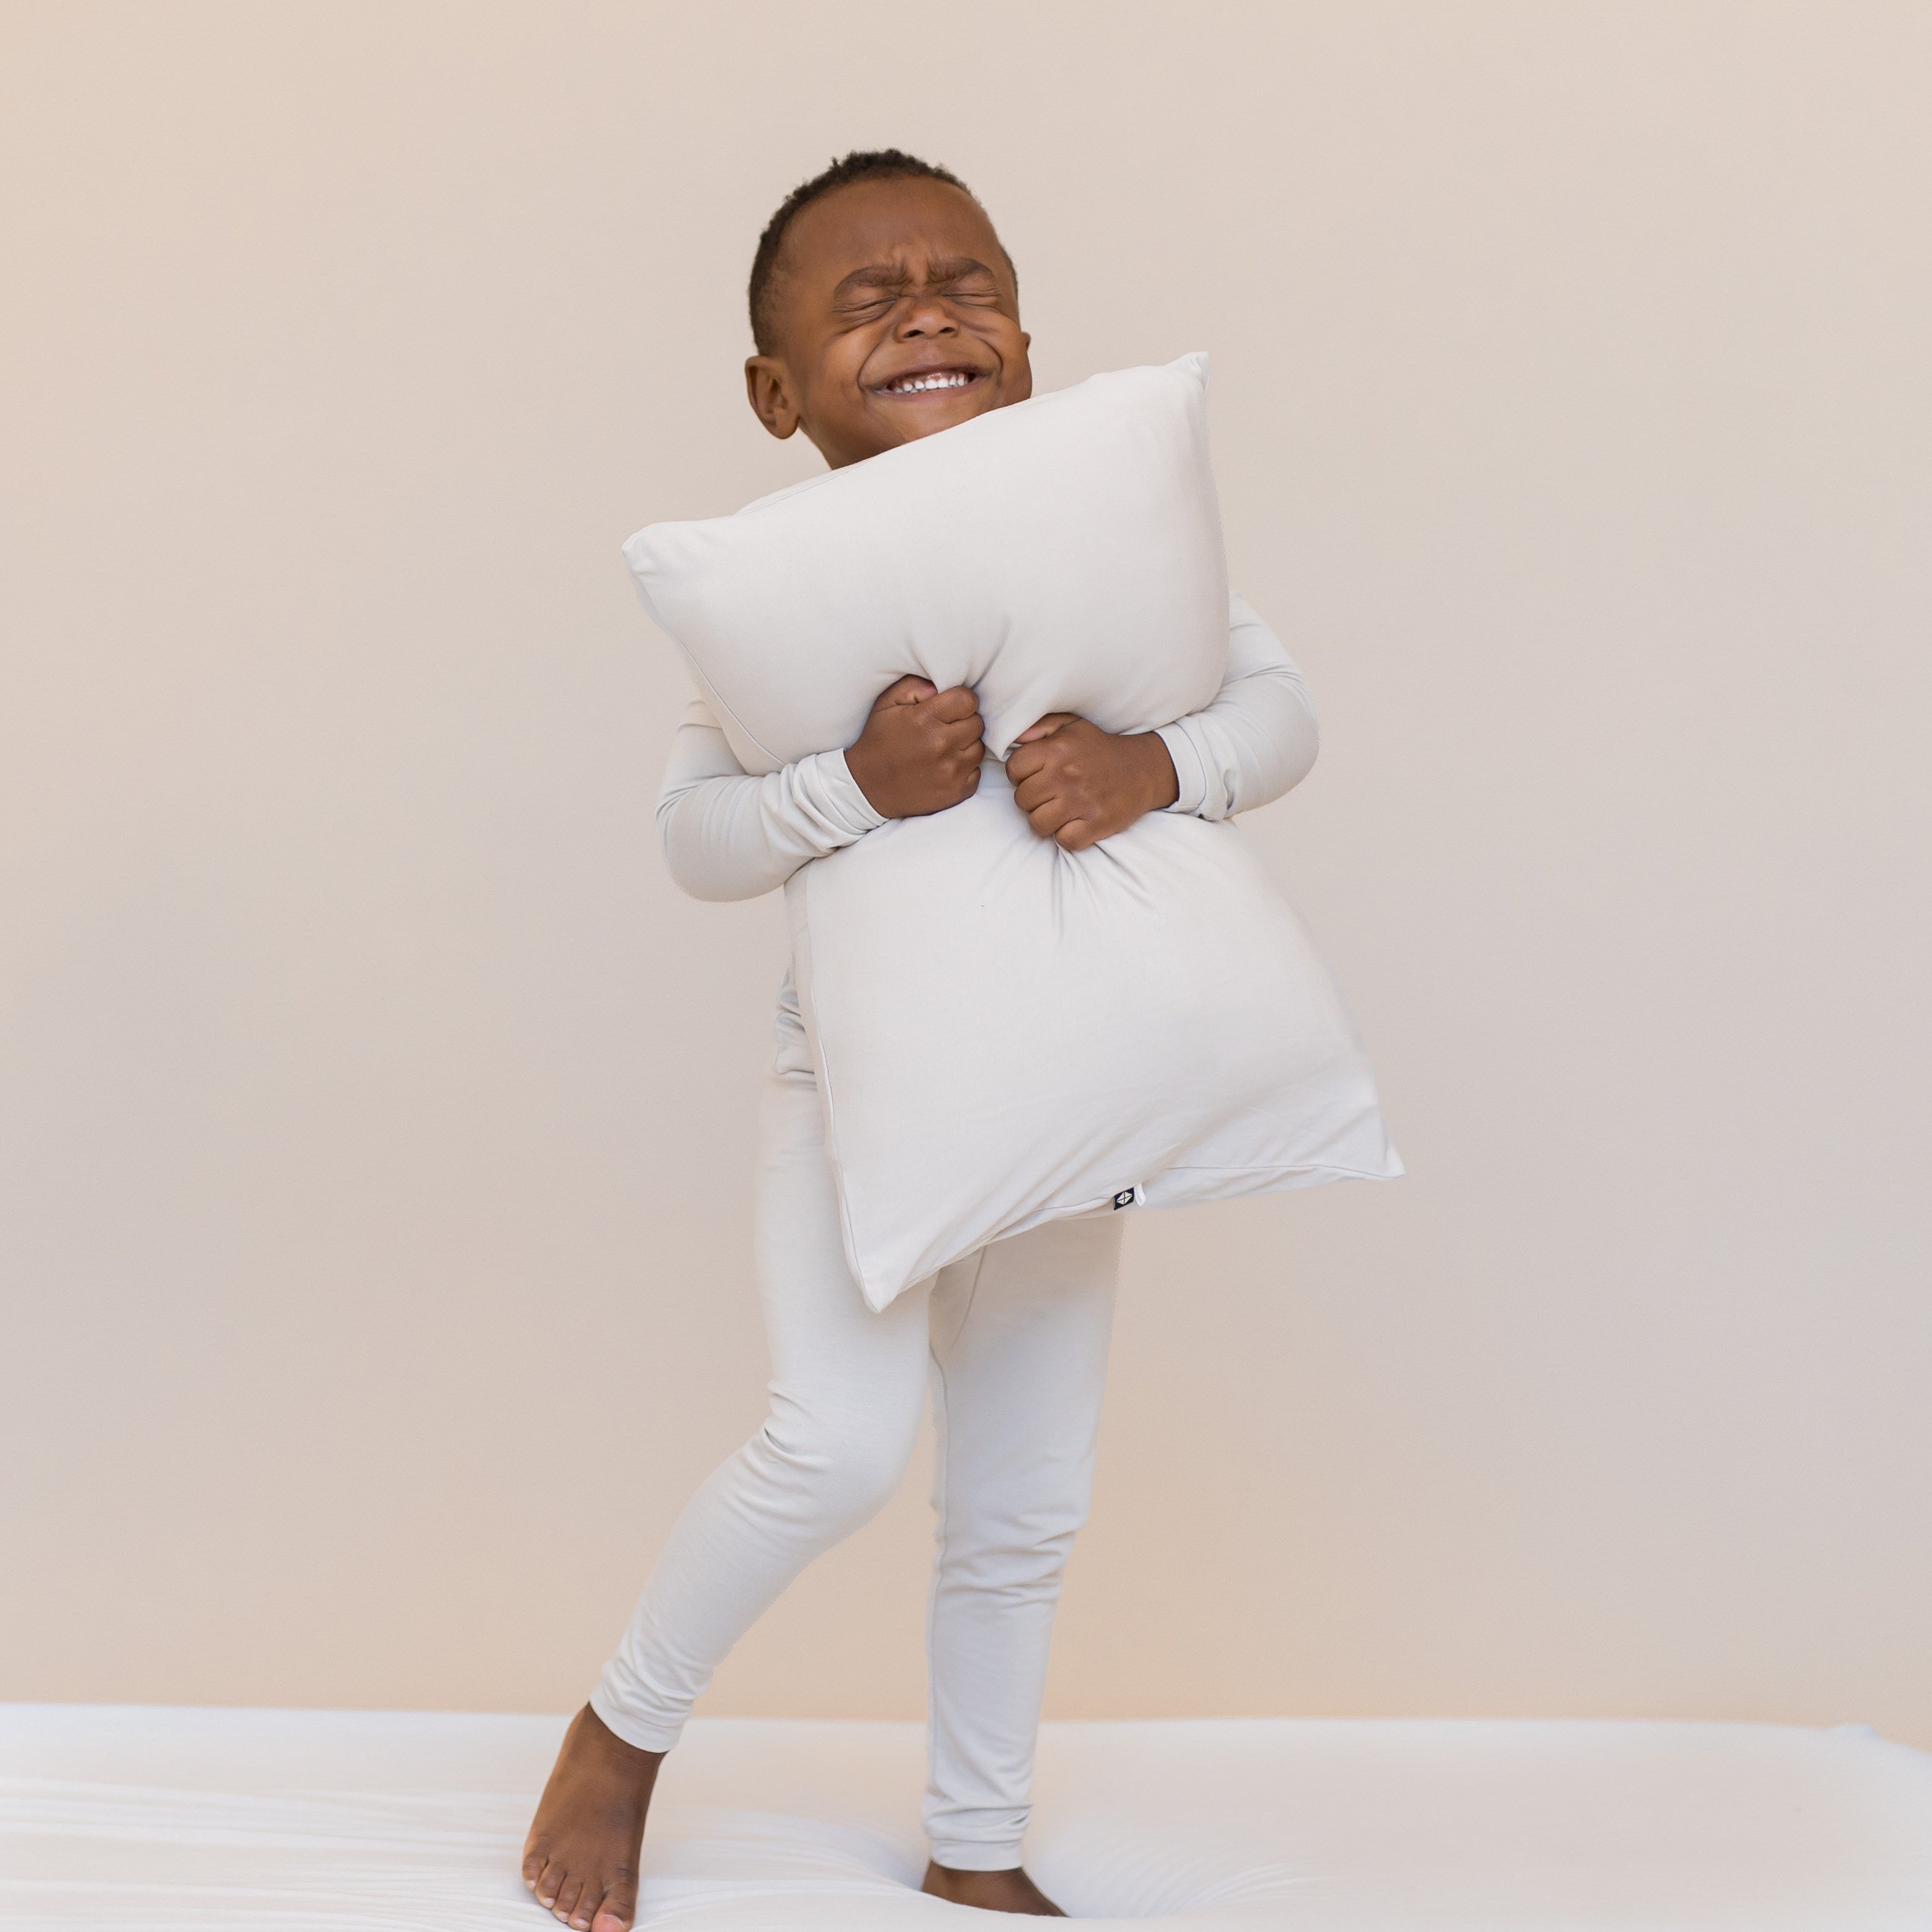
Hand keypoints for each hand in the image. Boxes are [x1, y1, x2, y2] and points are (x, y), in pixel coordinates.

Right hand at [845, 676, 983, 818]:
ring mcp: (951, 772)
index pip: (968, 700)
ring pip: (979, 748)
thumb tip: (941, 687)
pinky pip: (976, 772)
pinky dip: (965, 768)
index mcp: (926, 720)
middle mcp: (942, 746)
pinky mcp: (957, 792)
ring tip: (944, 748)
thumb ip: (914, 685)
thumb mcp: (887, 703)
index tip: (949, 707)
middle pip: (977, 723)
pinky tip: (945, 766)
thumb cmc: (879, 741)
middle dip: (964, 722)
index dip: (960, 701)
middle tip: (944, 728)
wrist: (868, 787)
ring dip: (966, 745)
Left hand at [1005, 714, 1178, 850]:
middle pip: (1022, 799)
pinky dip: (1067, 836)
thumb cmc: (1099, 749)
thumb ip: (1039, 727)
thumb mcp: (1071, 726)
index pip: (1014, 769)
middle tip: (1050, 795)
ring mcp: (1083, 801)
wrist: (1144, 769)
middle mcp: (1068, 774)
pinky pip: (1064, 841)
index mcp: (1058, 749)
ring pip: (1037, 824)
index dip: (1020, 775)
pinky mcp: (1098, 824)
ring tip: (1060, 810)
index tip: (1036, 775)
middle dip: (1032, 799)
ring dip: (1046, 820)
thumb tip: (1014, 737)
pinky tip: (1075, 824)